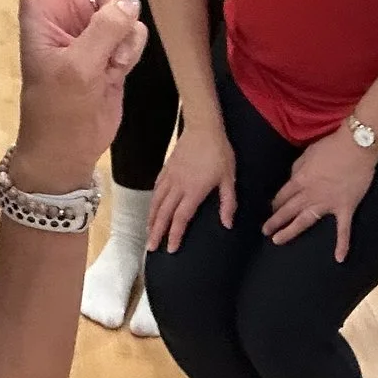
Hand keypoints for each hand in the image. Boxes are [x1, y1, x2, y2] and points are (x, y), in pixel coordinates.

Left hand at [9, 0, 145, 188]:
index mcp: (41, 5)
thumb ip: (104, 31)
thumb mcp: (74, 71)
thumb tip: (128, 2)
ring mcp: (93, 22)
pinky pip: (136, 27)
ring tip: (106, 63)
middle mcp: (67, 5)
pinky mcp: (114, 42)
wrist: (67, 148)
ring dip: (124, 28)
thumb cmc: (54, 111)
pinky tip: (115, 71)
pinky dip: (131, 49)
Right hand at [147, 123, 236, 253]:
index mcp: (193, 191)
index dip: (174, 235)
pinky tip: (152, 208)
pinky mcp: (166, 169)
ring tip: (148, 232)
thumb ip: (228, 202)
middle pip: (163, 214)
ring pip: (156, 202)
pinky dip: (153, 202)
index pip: (180, 218)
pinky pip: (156, 189)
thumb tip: (227, 225)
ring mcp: (169, 177)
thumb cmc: (219, 153)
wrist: (203, 128)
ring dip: (151, 219)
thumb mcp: (229, 178)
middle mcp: (177, 187)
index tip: (170, 249)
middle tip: (150, 248)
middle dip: (156, 232)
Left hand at [264, 125, 377, 262]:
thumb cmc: (331, 146)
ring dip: (290, 231)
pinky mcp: (345, 208)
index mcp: (300, 179)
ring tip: (277, 241)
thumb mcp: (307, 154)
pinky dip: (342, 244)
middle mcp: (310, 194)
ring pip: (304, 221)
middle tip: (264, 231)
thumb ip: (298, 168)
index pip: (283, 195)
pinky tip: (339, 258)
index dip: (275, 203)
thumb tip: (293, 179)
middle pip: (288, 210)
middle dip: (274, 221)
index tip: (270, 210)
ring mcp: (327, 203)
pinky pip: (343, 230)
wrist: (356, 147)